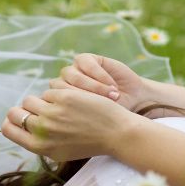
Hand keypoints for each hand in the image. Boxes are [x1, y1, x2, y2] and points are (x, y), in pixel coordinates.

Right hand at [1, 88, 134, 161]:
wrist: (116, 134)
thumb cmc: (89, 144)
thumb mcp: (60, 151)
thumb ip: (40, 141)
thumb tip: (22, 126)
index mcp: (39, 147)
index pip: (8, 130)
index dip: (10, 122)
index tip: (18, 118)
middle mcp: (42, 131)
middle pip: (16, 112)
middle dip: (24, 109)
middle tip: (37, 109)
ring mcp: (52, 113)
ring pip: (31, 99)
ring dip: (41, 101)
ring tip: (58, 106)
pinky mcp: (64, 97)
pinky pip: (49, 91)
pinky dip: (58, 94)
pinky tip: (73, 101)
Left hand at [51, 53, 184, 118]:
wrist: (133, 102)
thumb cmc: (110, 117)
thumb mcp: (90, 122)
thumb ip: (71, 120)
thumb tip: (56, 125)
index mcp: (57, 102)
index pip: (51, 101)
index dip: (70, 109)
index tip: (89, 119)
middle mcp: (62, 84)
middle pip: (59, 86)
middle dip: (82, 98)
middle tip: (101, 107)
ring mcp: (73, 70)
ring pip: (72, 75)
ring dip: (93, 87)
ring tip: (112, 97)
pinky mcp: (87, 59)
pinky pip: (86, 64)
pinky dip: (99, 75)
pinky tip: (112, 86)